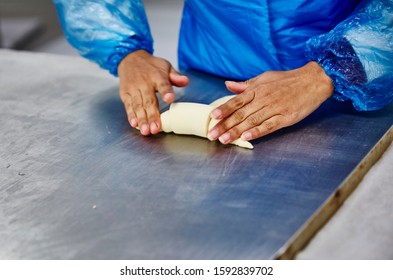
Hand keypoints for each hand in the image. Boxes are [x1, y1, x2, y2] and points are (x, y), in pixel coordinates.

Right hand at [118, 50, 188, 134]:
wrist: (129, 58)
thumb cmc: (151, 66)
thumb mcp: (165, 66)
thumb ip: (176, 76)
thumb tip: (185, 81)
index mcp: (157, 76)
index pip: (163, 84)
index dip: (166, 91)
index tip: (169, 98)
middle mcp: (144, 83)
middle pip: (149, 101)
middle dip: (152, 116)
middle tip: (155, 129)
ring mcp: (134, 89)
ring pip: (138, 106)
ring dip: (142, 119)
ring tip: (146, 131)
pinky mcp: (125, 94)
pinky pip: (128, 106)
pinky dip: (131, 115)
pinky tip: (134, 124)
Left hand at [207, 61, 333, 143]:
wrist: (313, 80)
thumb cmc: (287, 80)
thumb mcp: (264, 77)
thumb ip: (245, 84)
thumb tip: (228, 85)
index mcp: (256, 90)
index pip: (236, 101)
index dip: (223, 109)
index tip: (212, 117)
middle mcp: (263, 99)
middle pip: (240, 114)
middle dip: (224, 125)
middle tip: (212, 135)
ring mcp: (274, 109)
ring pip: (251, 121)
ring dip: (236, 131)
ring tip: (224, 140)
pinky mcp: (285, 118)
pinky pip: (269, 126)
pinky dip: (257, 131)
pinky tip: (247, 137)